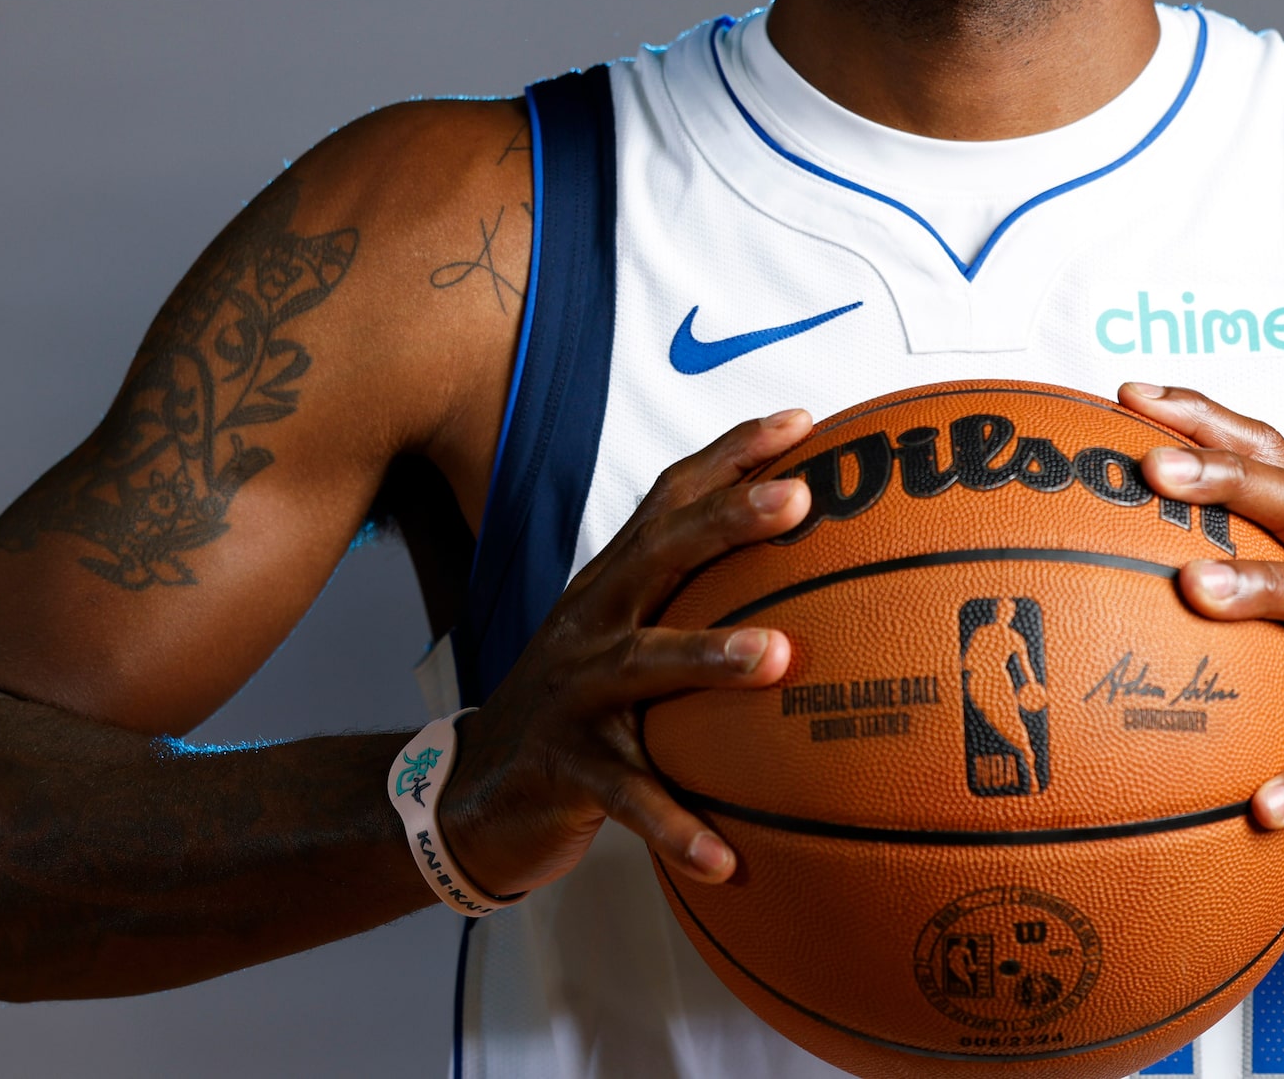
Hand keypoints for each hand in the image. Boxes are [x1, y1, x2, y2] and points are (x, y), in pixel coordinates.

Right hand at [443, 411, 814, 893]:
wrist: (470, 794)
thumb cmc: (578, 708)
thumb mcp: (623, 641)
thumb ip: (691, 603)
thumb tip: (813, 582)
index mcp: (613, 586)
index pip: (671, 501)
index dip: (732, 455)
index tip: (803, 422)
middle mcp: (592, 624)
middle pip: (660, 554)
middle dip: (728, 519)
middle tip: (800, 499)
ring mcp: (575, 695)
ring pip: (642, 666)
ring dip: (710, 657)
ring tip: (781, 658)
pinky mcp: (564, 769)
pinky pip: (628, 799)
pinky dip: (676, 827)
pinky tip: (728, 860)